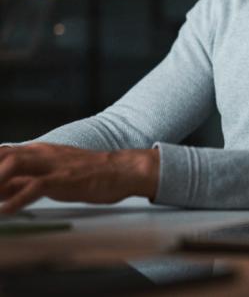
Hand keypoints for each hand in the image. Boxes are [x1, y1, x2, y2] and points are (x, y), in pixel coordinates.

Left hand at [0, 143, 158, 213]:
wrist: (122, 170)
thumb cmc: (89, 174)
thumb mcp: (52, 175)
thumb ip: (23, 182)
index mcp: (38, 151)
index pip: (1, 153)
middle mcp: (42, 153)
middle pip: (2, 156)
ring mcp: (53, 165)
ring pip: (14, 165)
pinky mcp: (65, 178)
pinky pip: (35, 186)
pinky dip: (17, 199)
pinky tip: (5, 211)